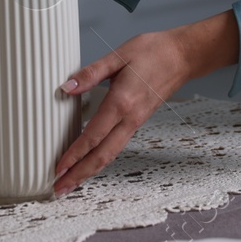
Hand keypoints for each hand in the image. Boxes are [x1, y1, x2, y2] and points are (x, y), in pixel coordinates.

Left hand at [52, 30, 193, 196]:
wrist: (183, 56)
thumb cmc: (153, 51)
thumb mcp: (119, 55)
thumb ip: (91, 73)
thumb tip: (66, 87)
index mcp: (121, 102)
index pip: (92, 137)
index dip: (73, 155)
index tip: (57, 169)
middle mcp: (129, 118)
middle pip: (101, 156)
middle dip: (79, 175)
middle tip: (59, 189)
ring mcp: (135, 122)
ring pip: (110, 155)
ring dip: (89, 171)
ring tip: (71, 181)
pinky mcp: (138, 121)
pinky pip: (117, 146)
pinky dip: (101, 159)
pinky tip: (91, 161)